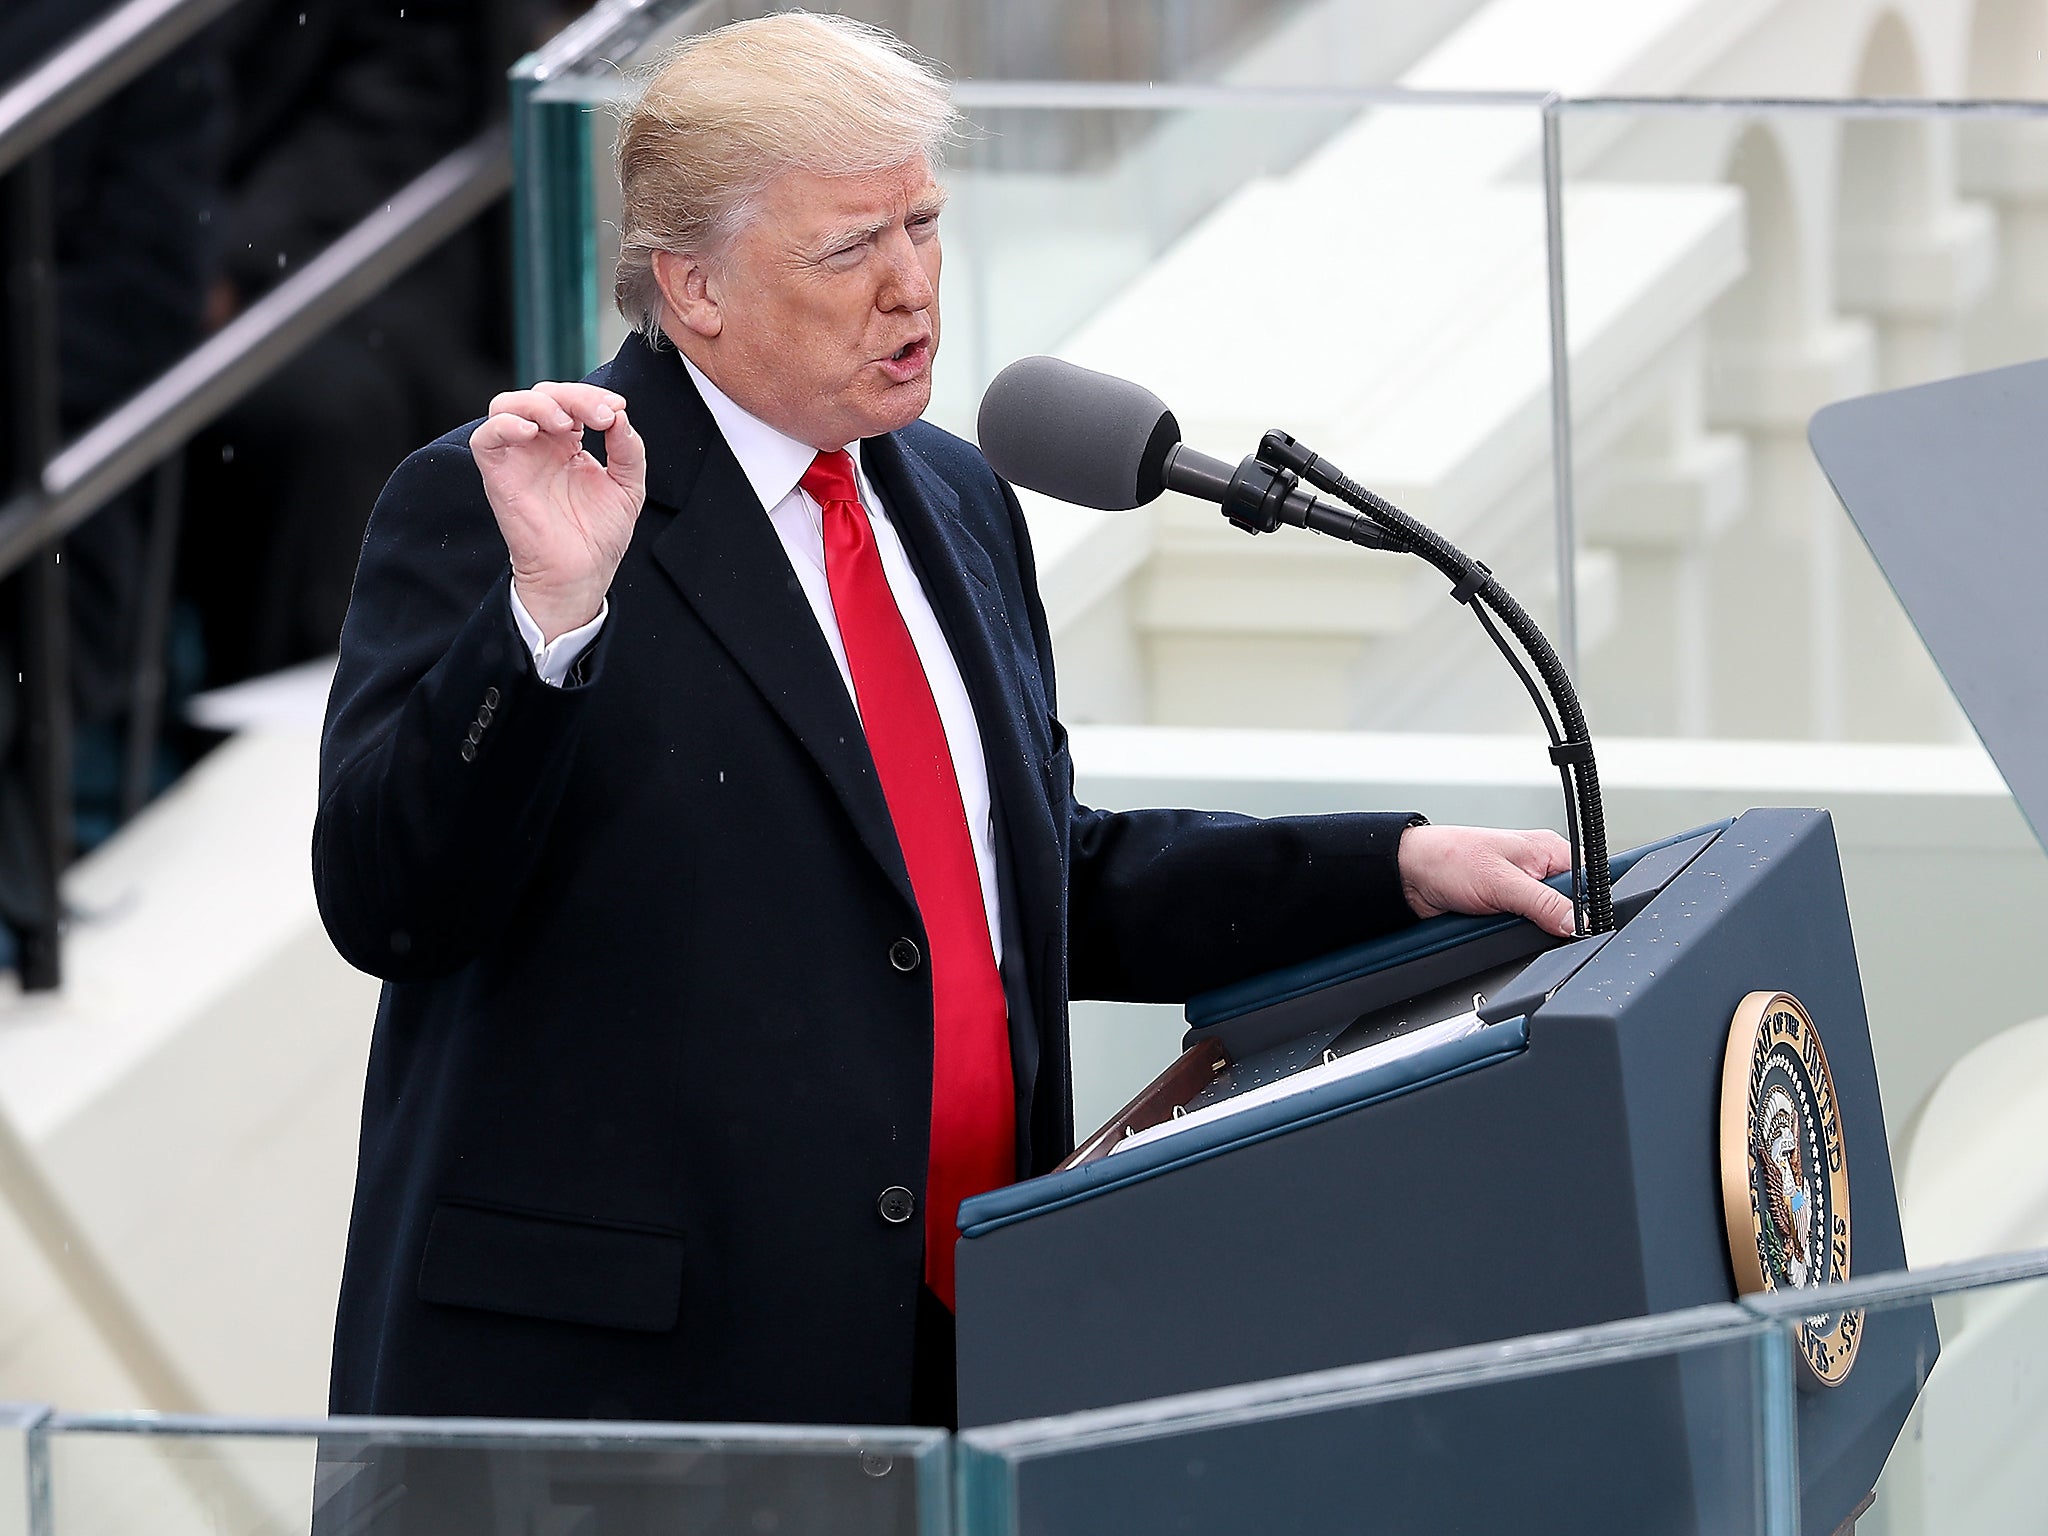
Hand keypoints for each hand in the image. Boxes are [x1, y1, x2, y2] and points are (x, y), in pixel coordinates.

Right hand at [470, 382, 646, 640]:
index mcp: (568, 443)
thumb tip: (619, 414)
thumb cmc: (600, 534)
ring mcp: (517, 457)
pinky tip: (531, 431)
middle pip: (541, 394)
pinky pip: (485, 438)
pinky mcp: (498, 475)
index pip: (571, 400)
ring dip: (538, 403)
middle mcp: (539, 445)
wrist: (582, 573)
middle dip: (573, 396)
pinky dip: (504, 425)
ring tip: (566, 424)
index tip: (617, 409)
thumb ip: (628, 449)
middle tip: (601, 416)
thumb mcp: (628, 486)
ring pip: (507, 405)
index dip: (592, 396)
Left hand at [1398, 823, 1576, 937]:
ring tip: (1506, 920)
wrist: (1410, 877)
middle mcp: (1539, 870)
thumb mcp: (1501, 882)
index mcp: (1548, 851)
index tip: (1585, 923)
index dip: (1592, 903)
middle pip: (1571, 906)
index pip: (1590, 879)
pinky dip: (1514, 935)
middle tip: (1531, 920)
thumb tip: (1577, 922)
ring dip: (1531, 930)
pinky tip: (1499, 928)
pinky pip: (1525, 931)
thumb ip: (1543, 903)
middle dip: (1556, 920)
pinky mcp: (1508, 911)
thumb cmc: (1448, 858)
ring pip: (1548, 924)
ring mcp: (1523, 893)